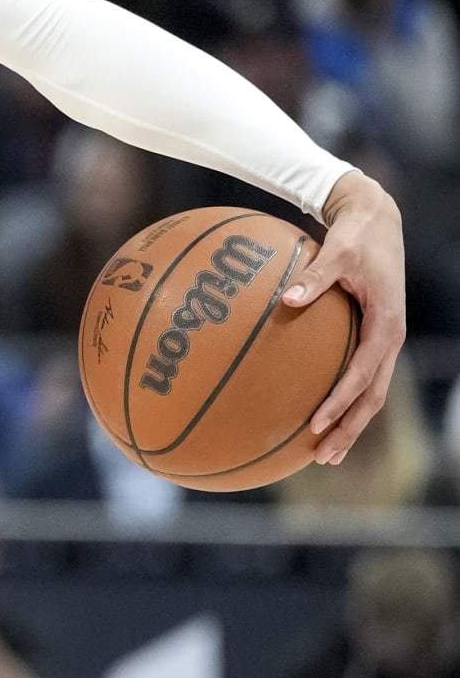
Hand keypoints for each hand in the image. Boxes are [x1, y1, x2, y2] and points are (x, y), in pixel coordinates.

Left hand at [284, 170, 405, 463]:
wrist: (376, 220)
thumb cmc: (356, 234)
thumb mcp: (338, 250)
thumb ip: (315, 275)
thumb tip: (287, 298)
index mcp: (386, 323)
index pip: (364, 373)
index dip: (342, 400)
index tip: (317, 422)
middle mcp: (389, 338)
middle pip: (373, 397)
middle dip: (350, 428)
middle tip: (323, 457)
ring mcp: (383, 341)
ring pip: (370, 393)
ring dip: (350, 424)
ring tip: (325, 454)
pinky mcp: (372, 338)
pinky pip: (360, 377)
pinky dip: (344, 401)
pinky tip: (320, 417)